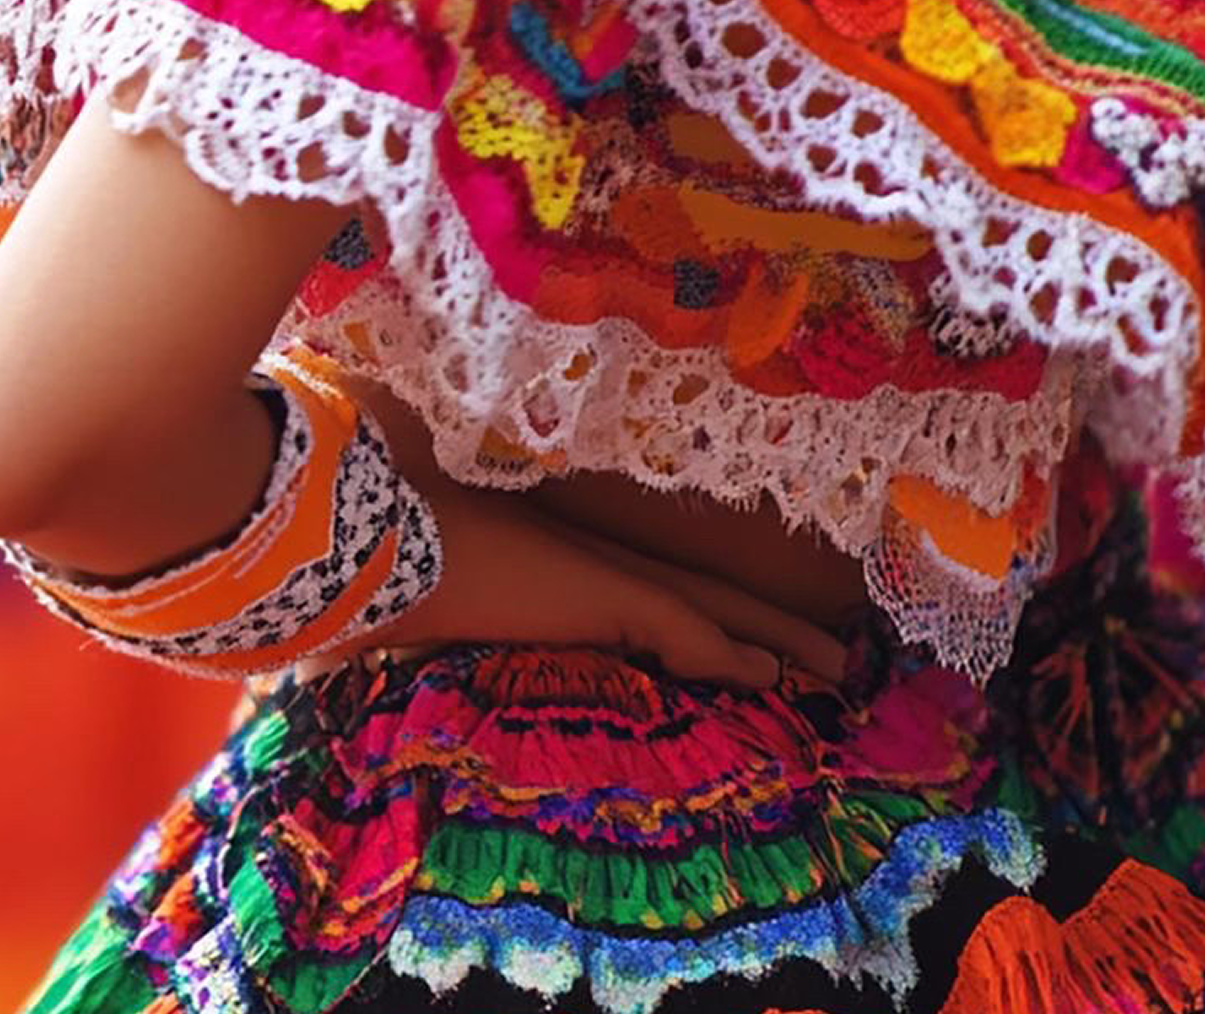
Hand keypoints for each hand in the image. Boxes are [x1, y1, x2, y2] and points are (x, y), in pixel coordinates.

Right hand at [334, 478, 853, 690]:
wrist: (369, 531)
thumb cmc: (390, 553)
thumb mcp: (436, 598)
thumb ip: (459, 610)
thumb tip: (393, 662)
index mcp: (562, 565)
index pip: (661, 593)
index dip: (714, 616)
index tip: (758, 643)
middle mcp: (593, 562)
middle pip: (706, 597)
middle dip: (771, 626)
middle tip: (835, 655)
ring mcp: (601, 575)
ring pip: (713, 611)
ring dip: (775, 641)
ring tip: (834, 667)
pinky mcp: (602, 593)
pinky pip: (683, 630)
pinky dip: (726, 653)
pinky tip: (770, 674)